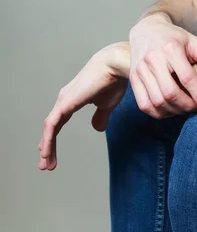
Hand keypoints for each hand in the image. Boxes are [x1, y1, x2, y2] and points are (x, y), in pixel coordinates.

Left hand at [37, 42, 128, 170]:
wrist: (116, 66)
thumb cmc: (114, 80)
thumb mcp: (107, 104)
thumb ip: (100, 116)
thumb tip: (97, 128)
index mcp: (75, 98)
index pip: (60, 120)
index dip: (54, 135)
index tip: (48, 150)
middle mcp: (66, 98)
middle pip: (53, 125)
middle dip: (48, 146)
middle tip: (45, 164)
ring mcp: (64, 100)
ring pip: (50, 128)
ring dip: (47, 147)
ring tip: (45, 165)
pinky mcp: (64, 103)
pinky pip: (51, 126)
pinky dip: (47, 141)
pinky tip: (46, 152)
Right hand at [129, 14, 196, 118]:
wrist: (148, 30)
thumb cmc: (175, 38)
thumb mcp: (196, 44)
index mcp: (171, 48)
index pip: (187, 78)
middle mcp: (153, 58)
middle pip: (170, 93)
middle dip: (187, 106)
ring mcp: (140, 69)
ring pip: (157, 101)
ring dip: (174, 111)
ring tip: (185, 108)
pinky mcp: (133, 78)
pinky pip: (144, 104)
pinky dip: (158, 113)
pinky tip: (170, 109)